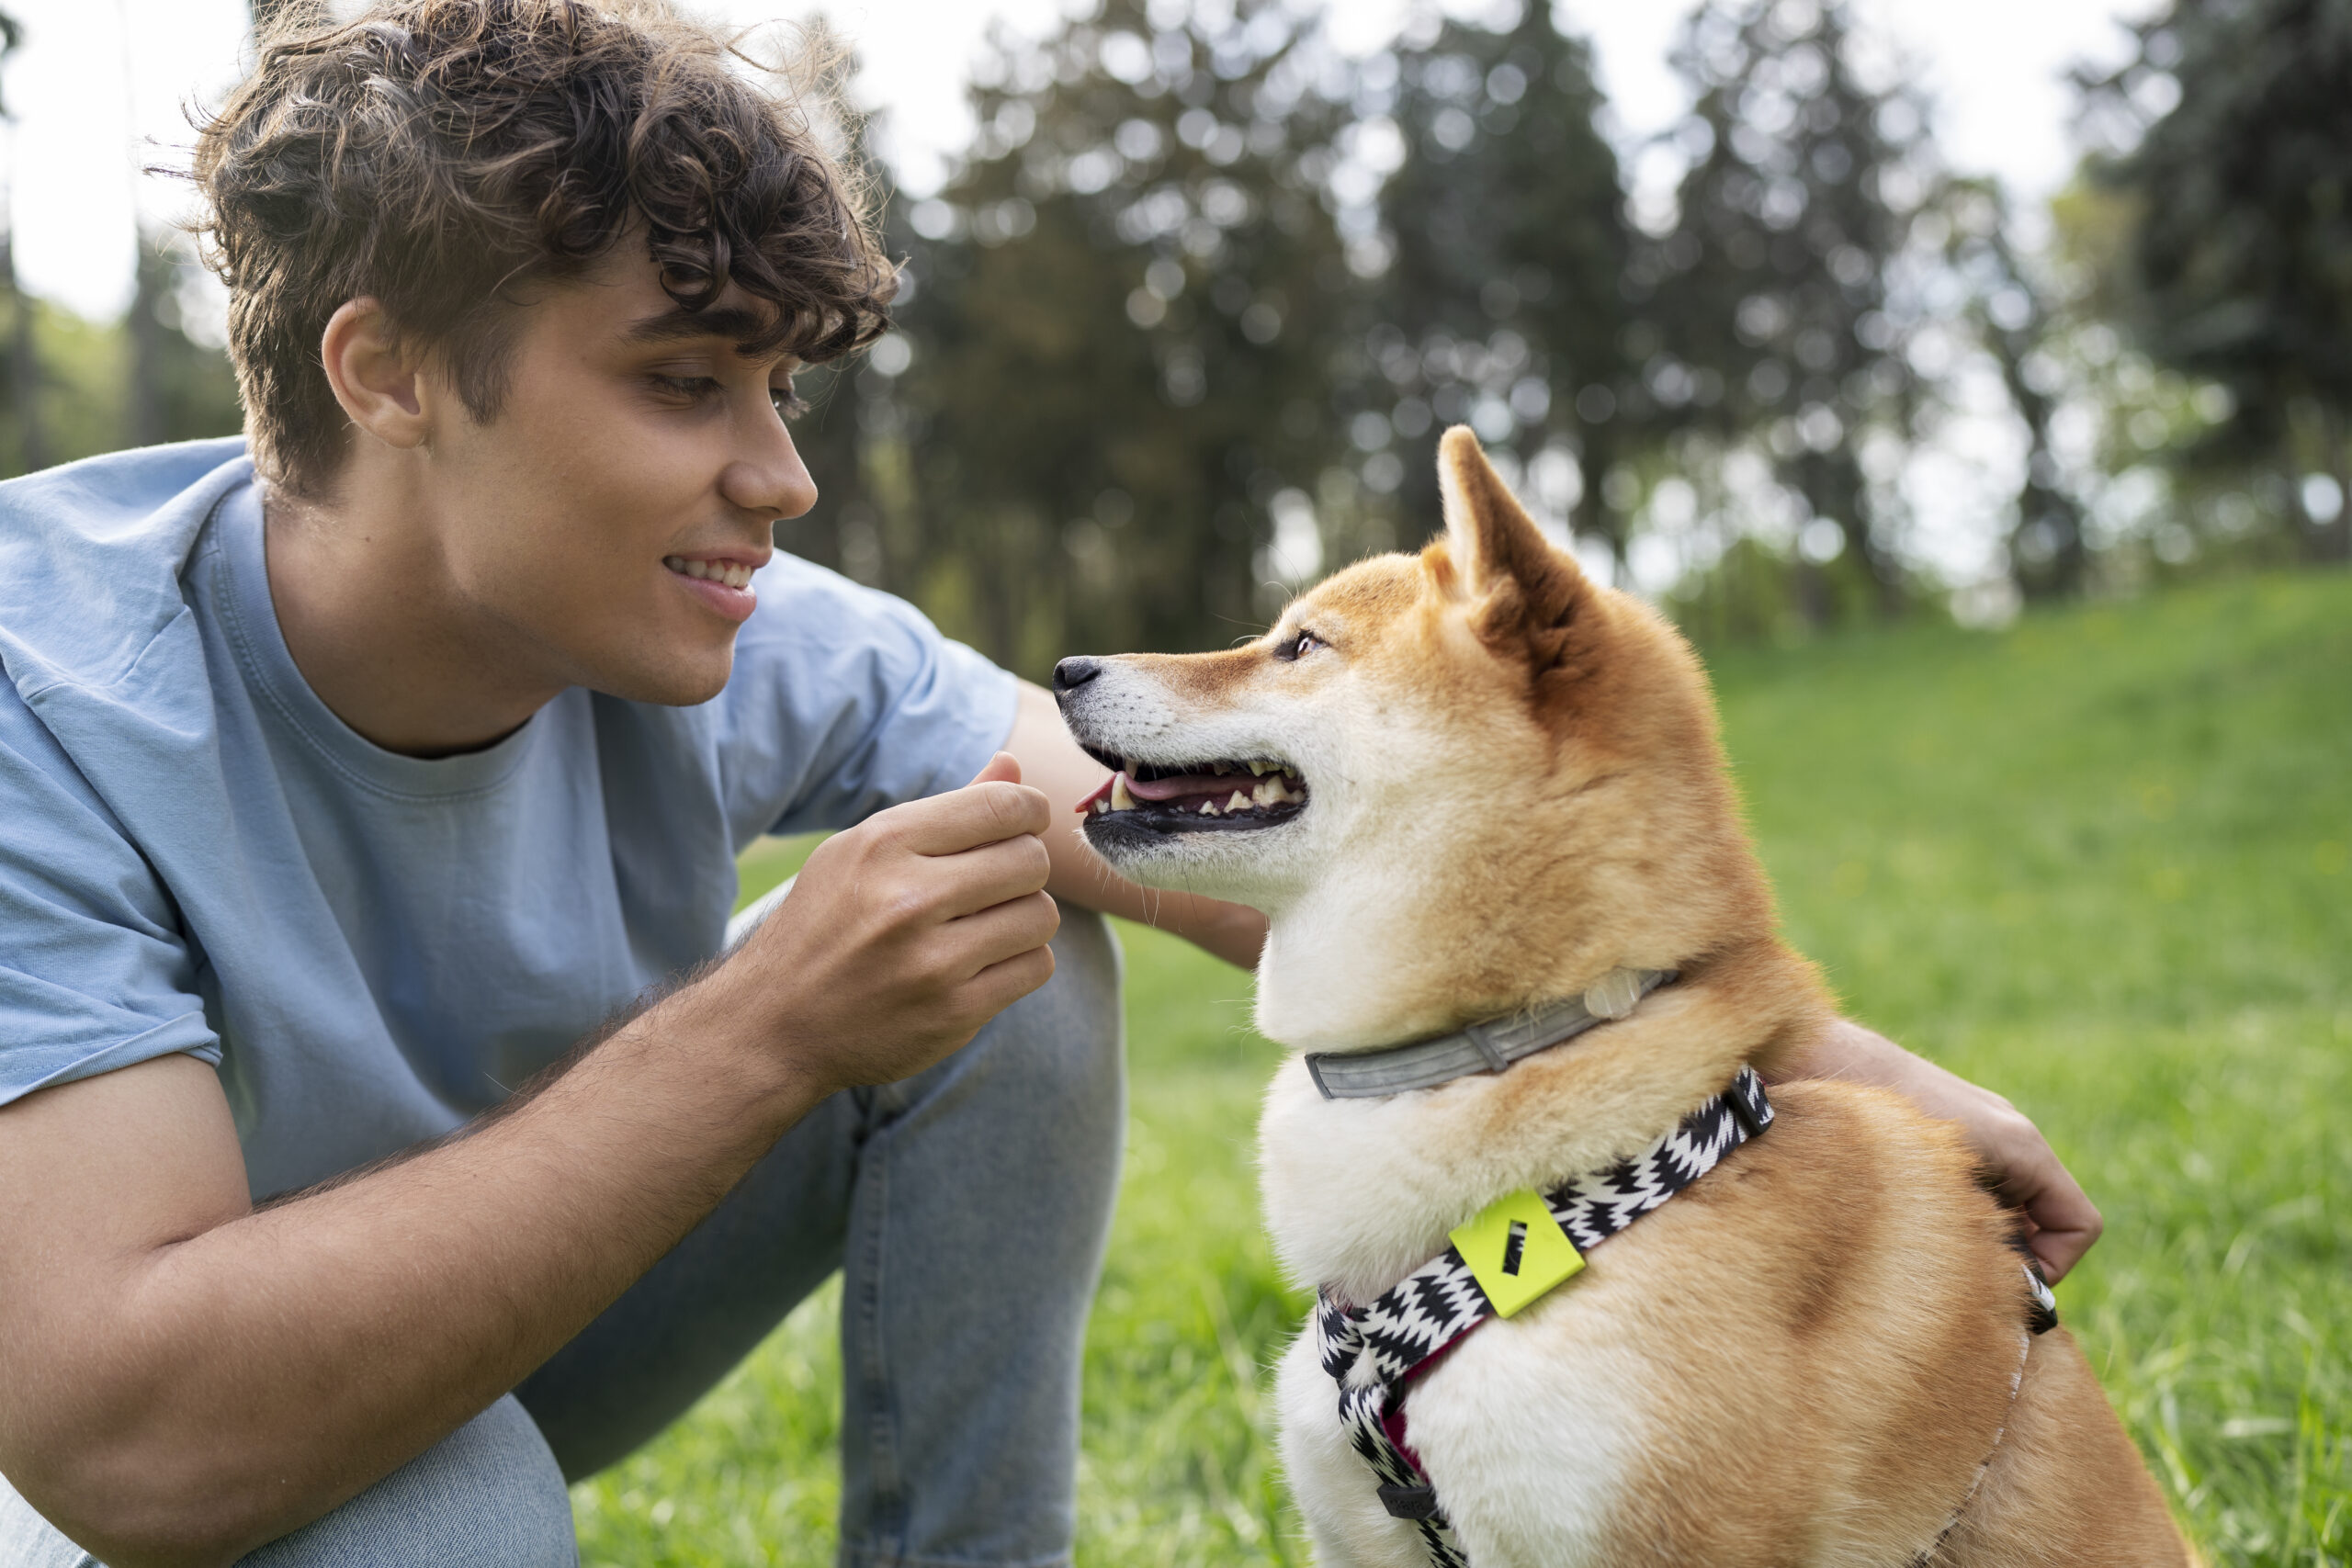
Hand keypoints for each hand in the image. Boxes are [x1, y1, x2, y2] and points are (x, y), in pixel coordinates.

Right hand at [706, 752, 1059, 1097]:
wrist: (773, 1025)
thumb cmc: (825, 926)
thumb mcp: (861, 853)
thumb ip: (944, 813)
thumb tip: (1013, 768)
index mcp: (883, 844)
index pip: (1003, 806)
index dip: (1030, 811)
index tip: (1023, 826)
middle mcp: (907, 900)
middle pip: (1031, 860)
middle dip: (1025, 867)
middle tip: (997, 884)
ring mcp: (932, 963)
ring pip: (1042, 915)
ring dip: (1025, 919)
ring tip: (987, 926)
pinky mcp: (953, 1014)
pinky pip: (1036, 968)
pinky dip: (1021, 963)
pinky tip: (984, 964)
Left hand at [1771, 1018, 2102, 1281]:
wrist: (1820, 1060)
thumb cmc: (1879, 1119)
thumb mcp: (1942, 1190)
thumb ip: (1983, 1233)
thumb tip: (2003, 1284)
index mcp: (2022, 1145)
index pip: (2079, 1223)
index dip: (2056, 1266)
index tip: (2007, 1282)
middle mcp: (2007, 1132)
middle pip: (2042, 1217)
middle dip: (2010, 1254)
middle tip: (1959, 1271)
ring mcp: (1974, 1127)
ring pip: (2001, 1204)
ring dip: (1976, 1233)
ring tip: (1924, 1241)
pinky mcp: (1938, 1129)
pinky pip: (1966, 1184)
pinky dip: (1950, 1209)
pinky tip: (1902, 1216)